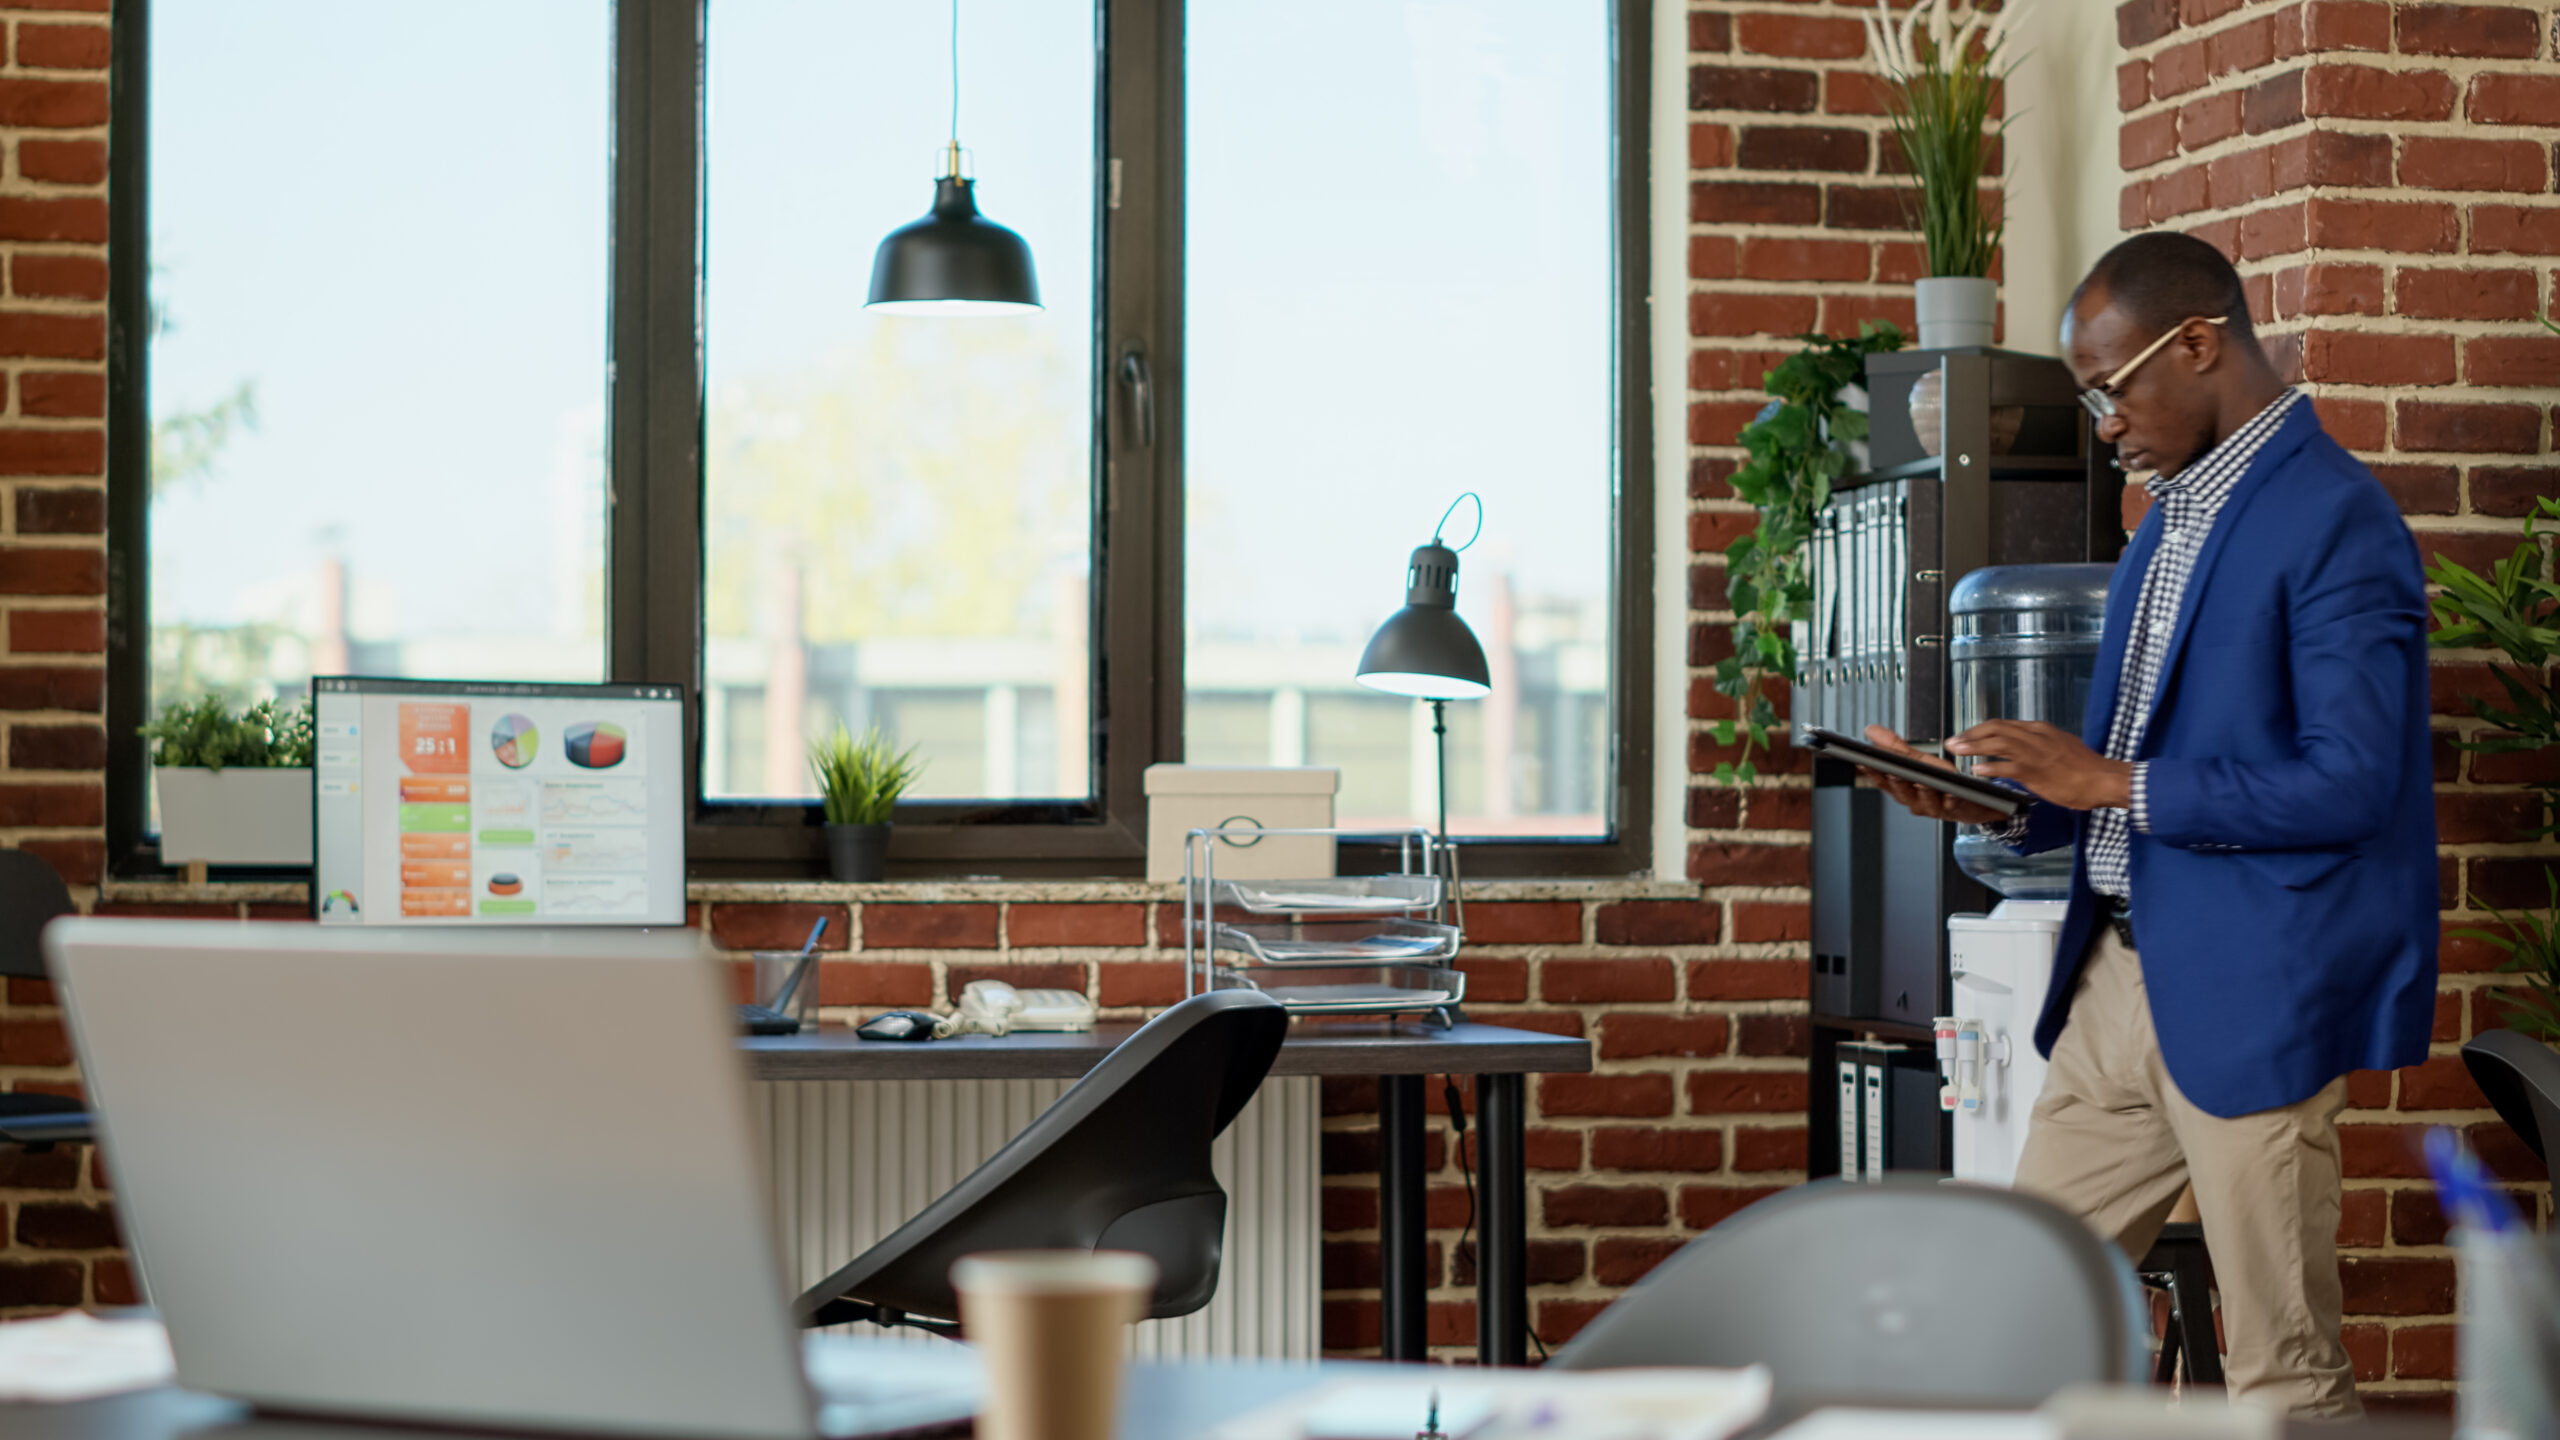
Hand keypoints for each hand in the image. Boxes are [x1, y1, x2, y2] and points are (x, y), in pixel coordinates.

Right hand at [1860, 725, 2014, 825]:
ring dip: (1922, 790)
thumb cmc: (1941, 782)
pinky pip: (1952, 803)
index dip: (1872, 772)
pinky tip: (1951, 790)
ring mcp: (1933, 807)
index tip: (1863, 761)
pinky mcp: (1955, 808)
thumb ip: (1895, 747)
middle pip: (1901, 792)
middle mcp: (1913, 801)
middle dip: (1896, 782)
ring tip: (1920, 780)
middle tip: (1891, 770)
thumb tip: (1869, 730)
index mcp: (1901, 789)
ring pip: (1925, 800)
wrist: (1972, 802)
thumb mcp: (1918, 761)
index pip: (1882, 780)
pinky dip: (1950, 797)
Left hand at [1945, 720, 2131, 811]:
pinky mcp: (2036, 771)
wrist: (2104, 779)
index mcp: (2040, 730)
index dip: (1980, 730)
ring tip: (1956, 751)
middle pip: (1995, 728)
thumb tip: (2021, 751)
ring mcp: (2035, 753)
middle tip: (1951, 742)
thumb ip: (2039, 746)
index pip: (2002, 724)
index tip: (1966, 736)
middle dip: (1970, 734)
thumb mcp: (2060, 747)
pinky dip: (1989, 768)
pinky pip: (2007, 767)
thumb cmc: (2085, 768)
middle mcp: (2035, 736)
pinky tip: (1976, 771)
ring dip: (1973, 746)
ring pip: (1997, 743)